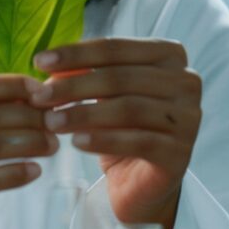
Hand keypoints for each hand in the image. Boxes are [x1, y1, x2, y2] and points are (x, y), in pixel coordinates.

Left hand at [31, 38, 201, 228]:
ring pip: (128, 109)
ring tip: (51, 121)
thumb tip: (49, 65)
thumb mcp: (100, 93)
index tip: (39, 62)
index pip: (115, 48)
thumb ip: (82, 73)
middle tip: (39, 97)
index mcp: (169, 56)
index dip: (75, 53)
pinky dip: (103, 140)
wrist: (140, 180)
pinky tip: (76, 142)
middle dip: (74, 86)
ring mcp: (188, 119)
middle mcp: (186, 82)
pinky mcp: (181, 153)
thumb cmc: (120, 126)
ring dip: (83, 114)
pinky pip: (138, 142)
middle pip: (120, 77)